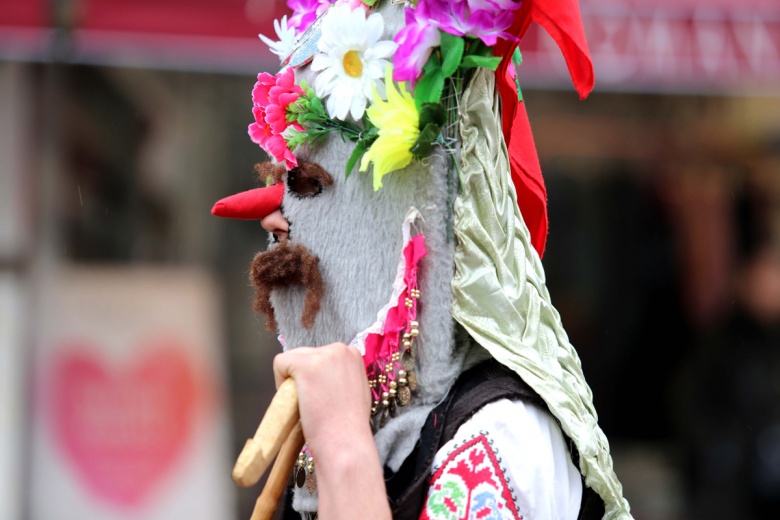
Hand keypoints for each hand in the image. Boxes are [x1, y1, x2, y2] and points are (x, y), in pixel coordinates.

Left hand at [272, 343, 389, 519]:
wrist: (346, 444)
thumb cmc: (349, 427)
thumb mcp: (354, 390)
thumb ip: (342, 376)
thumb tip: (326, 376)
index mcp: (352, 354)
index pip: (321, 356)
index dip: (315, 378)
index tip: (321, 398)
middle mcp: (340, 349)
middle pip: (305, 355)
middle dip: (302, 378)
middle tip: (312, 405)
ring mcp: (323, 355)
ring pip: (291, 360)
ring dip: (291, 382)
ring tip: (306, 405)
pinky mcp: (305, 365)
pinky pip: (280, 364)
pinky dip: (279, 383)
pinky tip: (294, 402)